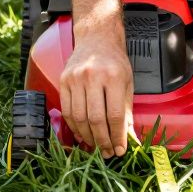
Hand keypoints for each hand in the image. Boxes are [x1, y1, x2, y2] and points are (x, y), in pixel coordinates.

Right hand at [60, 33, 134, 158]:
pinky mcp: (63, 81)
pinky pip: (67, 110)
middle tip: (107, 152)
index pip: (114, 115)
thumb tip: (129, 138)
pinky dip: (74, 126)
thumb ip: (126, 111)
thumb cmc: (115, 61)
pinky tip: (82, 134)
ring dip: (87, 137)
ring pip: (79, 117)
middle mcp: (92, 77)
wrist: (96, 39)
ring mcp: (75, 79)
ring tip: (95, 146)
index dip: (117, 136)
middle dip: (102, 140)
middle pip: (95, 119)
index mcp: (113, 77)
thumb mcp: (127, 83)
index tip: (120, 149)